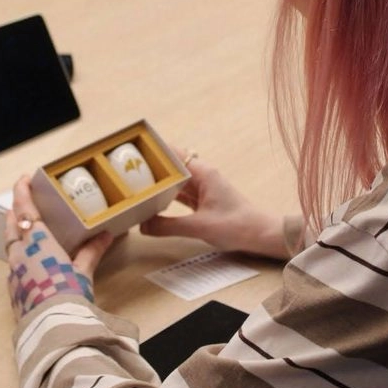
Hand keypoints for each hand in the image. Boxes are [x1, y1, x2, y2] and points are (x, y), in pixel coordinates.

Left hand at [4, 175, 114, 320]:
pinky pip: (13, 265)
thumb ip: (91, 252)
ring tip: (25, 229)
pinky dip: (19, 256)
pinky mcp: (13, 290)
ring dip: (16, 233)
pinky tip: (30, 262)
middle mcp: (21, 254)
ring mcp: (14, 273)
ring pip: (11, 245)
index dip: (22, 192)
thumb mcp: (83, 272)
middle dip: (16, 211)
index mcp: (38, 244)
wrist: (51, 330)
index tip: (24, 179)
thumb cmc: (68, 297)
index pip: (25, 210)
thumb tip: (105, 235)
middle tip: (22, 202)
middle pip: (12, 225)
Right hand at [140, 151, 287, 258]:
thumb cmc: (237, 225)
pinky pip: (180, 194)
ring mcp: (204, 188)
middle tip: (127, 172)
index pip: (174, 154)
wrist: (261, 235)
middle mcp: (203, 176)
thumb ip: (168, 226)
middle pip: (172, 166)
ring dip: (159, 184)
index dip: (155, 151)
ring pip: (176, 181)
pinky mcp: (204, 201)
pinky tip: (153, 202)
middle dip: (152, 168)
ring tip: (135, 186)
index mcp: (203, 173)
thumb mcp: (199, 226)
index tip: (135, 152)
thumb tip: (142, 225)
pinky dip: (167, 197)